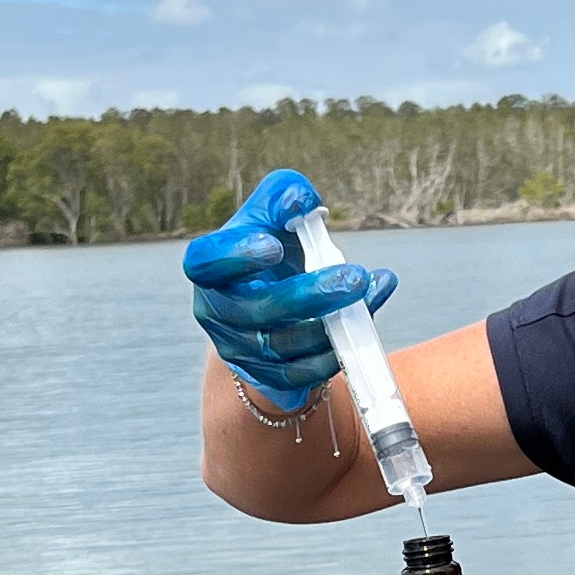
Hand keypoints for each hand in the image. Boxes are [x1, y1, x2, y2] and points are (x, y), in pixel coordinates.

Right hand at [184, 169, 395, 412]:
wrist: (277, 304)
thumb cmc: (275, 248)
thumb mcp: (274, 214)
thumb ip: (285, 196)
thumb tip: (301, 200)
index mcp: (210, 269)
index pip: (206, 263)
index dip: (235, 257)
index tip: (274, 247)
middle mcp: (216, 313)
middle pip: (255, 310)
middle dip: (308, 295)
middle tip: (353, 276)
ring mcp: (240, 351)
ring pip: (284, 346)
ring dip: (331, 322)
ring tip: (368, 290)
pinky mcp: (269, 378)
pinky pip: (304, 373)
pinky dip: (339, 348)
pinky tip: (367, 318)